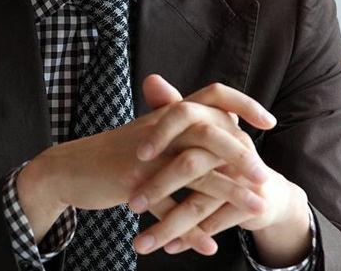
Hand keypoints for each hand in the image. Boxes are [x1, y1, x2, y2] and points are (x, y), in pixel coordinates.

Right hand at [17, 76, 274, 246]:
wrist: (71, 168)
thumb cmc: (118, 152)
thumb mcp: (153, 135)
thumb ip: (187, 132)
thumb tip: (224, 130)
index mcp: (170, 115)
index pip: (213, 94)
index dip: (242, 104)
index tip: (269, 121)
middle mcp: (161, 129)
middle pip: (208, 131)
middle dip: (241, 155)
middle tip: (266, 176)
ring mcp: (145, 156)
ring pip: (193, 170)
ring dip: (228, 192)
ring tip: (256, 207)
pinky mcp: (131, 182)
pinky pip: (166, 207)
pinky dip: (189, 228)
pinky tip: (208, 246)